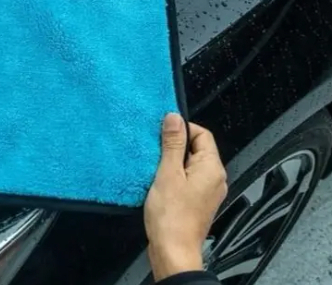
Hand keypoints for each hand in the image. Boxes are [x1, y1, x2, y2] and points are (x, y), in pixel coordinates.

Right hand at [144, 114, 227, 280]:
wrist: (173, 252)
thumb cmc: (171, 215)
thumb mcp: (168, 172)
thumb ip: (172, 143)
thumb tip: (174, 117)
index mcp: (212, 168)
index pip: (202, 133)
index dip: (182, 128)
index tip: (162, 132)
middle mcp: (215, 178)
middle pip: (197, 148)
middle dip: (175, 145)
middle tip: (155, 150)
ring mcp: (208, 191)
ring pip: (191, 163)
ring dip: (173, 161)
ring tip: (155, 166)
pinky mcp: (199, 201)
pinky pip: (189, 178)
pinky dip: (174, 175)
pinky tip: (159, 181)